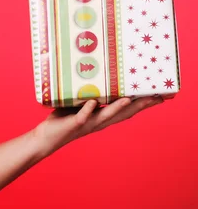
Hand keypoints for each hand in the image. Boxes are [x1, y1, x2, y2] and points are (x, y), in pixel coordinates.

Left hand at [32, 95, 164, 157]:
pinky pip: (82, 116)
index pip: (127, 110)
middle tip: (157, 97)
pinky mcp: (74, 124)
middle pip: (124, 114)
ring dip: (118, 108)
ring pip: (106, 116)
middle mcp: (98, 122)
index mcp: (103, 117)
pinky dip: (88, 110)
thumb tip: (95, 71)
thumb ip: (89, 92)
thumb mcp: (79, 103)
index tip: (161, 96)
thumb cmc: (63, 118)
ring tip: (129, 99)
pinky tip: (94, 103)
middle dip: (140, 106)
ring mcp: (87, 123)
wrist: (47, 137)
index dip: (143, 104)